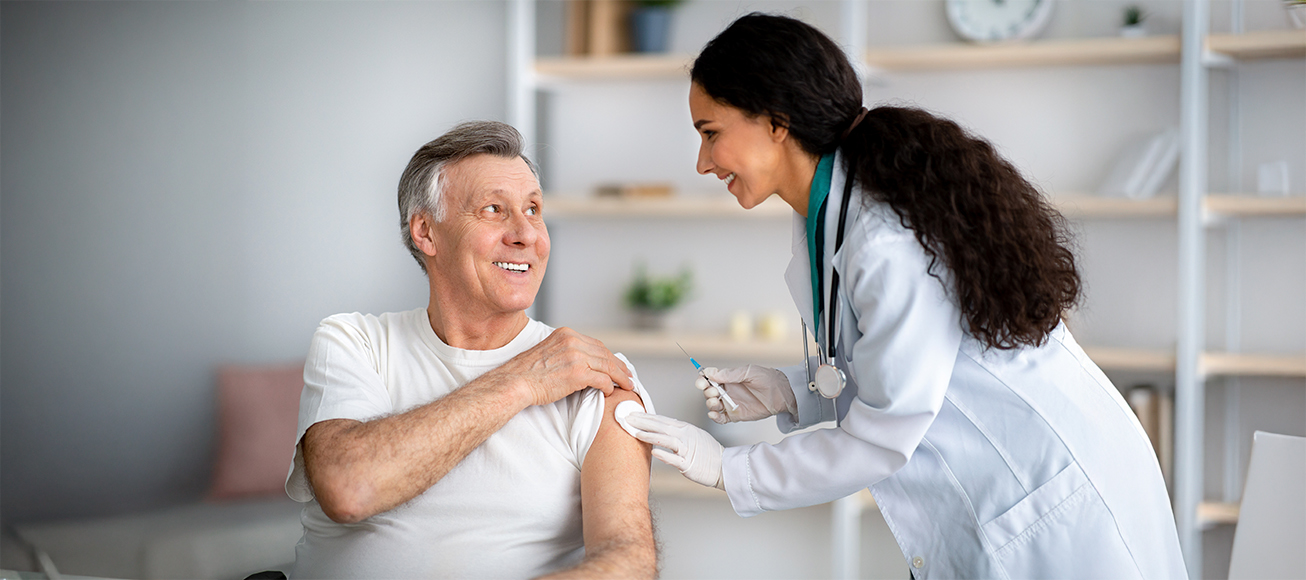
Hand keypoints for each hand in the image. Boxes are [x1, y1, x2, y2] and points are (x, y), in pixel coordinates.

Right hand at [490, 327, 633, 406]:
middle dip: (619, 366)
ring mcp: (576, 357)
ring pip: (607, 366)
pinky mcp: (578, 373)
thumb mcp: (548, 351)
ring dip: (620, 377)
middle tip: (628, 375)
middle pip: (605, 354)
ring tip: (627, 385)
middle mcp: (573, 341)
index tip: (617, 364)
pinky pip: (602, 380)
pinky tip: (610, 391)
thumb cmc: (527, 372)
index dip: (609, 355)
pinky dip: (608, 386)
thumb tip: (581, 362)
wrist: (514, 382)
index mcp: (566, 334)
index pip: (596, 344)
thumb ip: (566, 352)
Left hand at [623, 412, 723, 489]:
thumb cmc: (707, 452)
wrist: (723, 466)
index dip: (647, 416)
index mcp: (685, 428)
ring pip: (667, 440)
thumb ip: (677, 431)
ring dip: (650, 436)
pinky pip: (675, 459)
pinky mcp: (689, 464)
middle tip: (628, 418)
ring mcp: (687, 450)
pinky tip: (653, 452)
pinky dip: (664, 455)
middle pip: (662, 426)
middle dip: (643, 422)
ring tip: (636, 433)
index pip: (662, 420)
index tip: (633, 413)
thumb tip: (661, 428)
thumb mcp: (693, 436)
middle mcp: (686, 436)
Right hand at [698, 365, 795, 423]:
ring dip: (710, 404)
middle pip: (708, 392)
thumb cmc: (767, 379)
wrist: (781, 394)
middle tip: (714, 392)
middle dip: (707, 392)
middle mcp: (727, 391)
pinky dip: (715, 417)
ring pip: (712, 406)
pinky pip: (721, 418)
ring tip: (717, 402)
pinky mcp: (735, 415)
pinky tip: (714, 414)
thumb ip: (729, 374)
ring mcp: (730, 403)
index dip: (703, 380)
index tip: (702, 381)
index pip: (709, 378)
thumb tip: (711, 373)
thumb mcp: (748, 372)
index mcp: (728, 378)